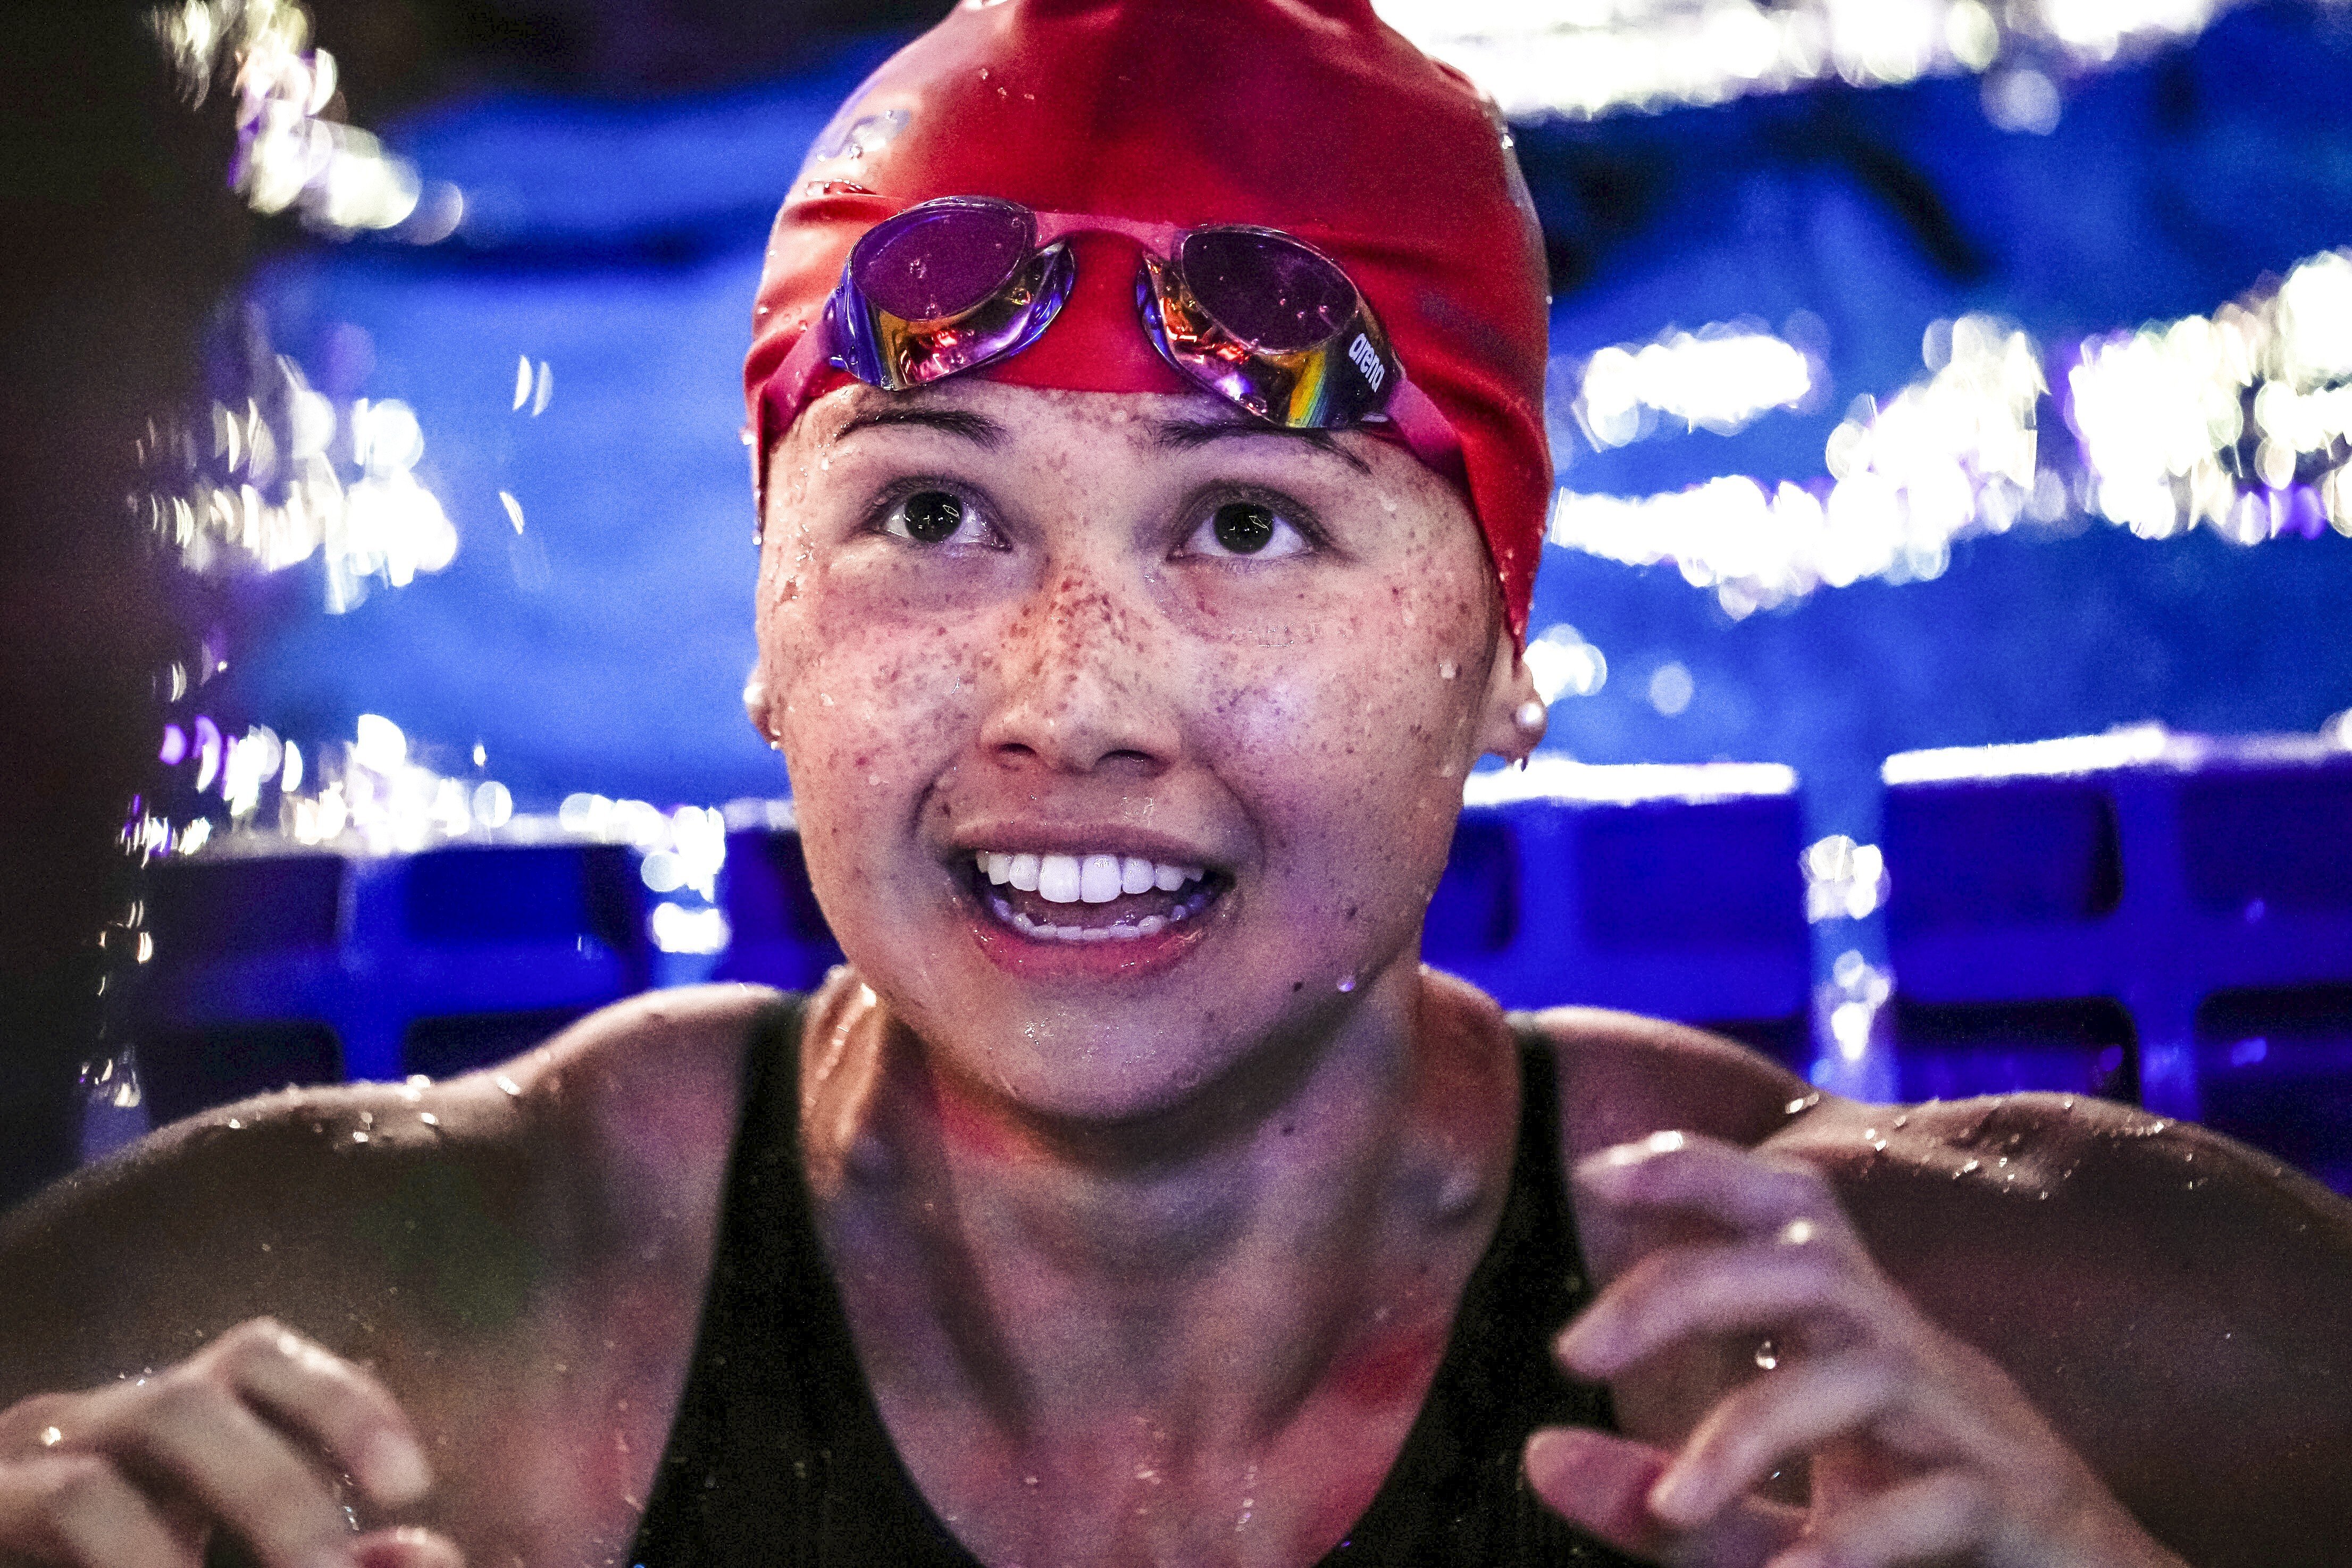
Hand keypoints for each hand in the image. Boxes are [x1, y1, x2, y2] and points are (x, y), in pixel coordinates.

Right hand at [0, 1317, 460, 1567]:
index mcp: (170, 1421)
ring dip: (208, 1524)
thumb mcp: (237, 1558)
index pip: (260, 1359)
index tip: (412, 1486)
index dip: (343, 1406)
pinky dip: (136, 1562)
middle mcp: (93, 1423)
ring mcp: (20, 1463)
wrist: (34, 1563)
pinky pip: (58, 1504)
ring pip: (114, 1457)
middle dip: (278, 1489)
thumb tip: (423, 1555)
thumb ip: (328, 1554)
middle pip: (193, 1397)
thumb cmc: (139, 1561)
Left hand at [1524, 1131, 2185, 1567]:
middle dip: (1684, 1288)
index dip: (1700, 1169)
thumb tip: (1539, 1454)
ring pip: (1868, 1374)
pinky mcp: (2024, 1511)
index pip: (1789, 1211)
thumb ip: (1663, 1496)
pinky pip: (1942, 1502)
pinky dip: (1859, 1539)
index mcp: (1859, 1340)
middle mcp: (1918, 1358)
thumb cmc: (1921, 1546)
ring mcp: (1977, 1430)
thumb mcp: (1769, 1522)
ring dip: (1752, 1431)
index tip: (1594, 1175)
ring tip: (1673, 1507)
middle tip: (1572, 1348)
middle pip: (1810, 1268)